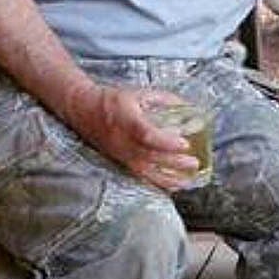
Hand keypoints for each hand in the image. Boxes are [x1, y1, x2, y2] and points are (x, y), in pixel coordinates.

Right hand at [69, 84, 200, 190]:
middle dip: (173, 162)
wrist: (84, 111)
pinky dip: (156, 183)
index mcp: (127, 120)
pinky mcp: (120, 162)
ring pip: (144, 171)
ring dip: (167, 178)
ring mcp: (120, 154)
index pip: (147, 134)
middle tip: (194, 163)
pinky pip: (139, 176)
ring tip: (188, 180)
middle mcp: (122, 140)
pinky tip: (172, 186)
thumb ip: (165, 99)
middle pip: (149, 156)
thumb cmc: (115, 100)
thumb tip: (190, 107)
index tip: (185, 143)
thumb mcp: (140, 93)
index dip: (166, 141)